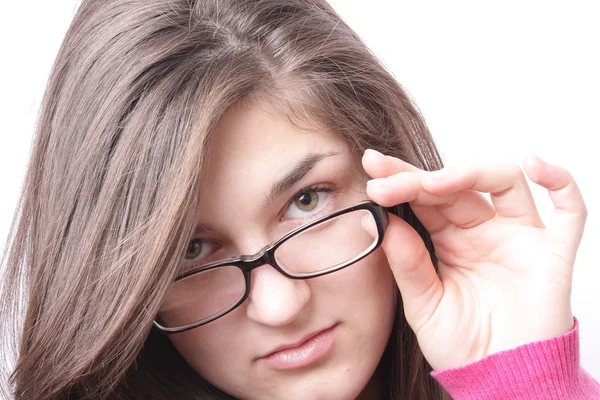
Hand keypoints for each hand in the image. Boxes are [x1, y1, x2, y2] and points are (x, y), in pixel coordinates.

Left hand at [361, 149, 586, 370]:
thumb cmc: (463, 346)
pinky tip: (537, 166)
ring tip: (433, 182)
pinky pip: (569, 212)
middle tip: (385, 177)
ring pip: (504, 182)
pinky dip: (560, 183)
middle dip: (419, 178)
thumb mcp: (423, 305)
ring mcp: (519, 237)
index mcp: (451, 240)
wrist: (500, 381)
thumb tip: (383, 221)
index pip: (425, 199)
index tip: (371, 170)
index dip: (401, 181)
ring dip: (470, 173)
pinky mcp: (553, 253)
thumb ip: (407, 263)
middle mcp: (484, 231)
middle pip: (457, 185)